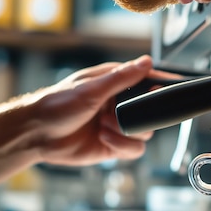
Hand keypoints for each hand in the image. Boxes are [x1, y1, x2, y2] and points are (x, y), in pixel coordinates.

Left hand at [31, 55, 173, 165]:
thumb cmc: (57, 105)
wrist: (36, 135)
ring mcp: (119, 125)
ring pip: (146, 131)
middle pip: (152, 110)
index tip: (174, 88)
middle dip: (142, 114)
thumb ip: (122, 77)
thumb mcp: (91, 89)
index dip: (162, 85)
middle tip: (128, 113)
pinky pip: (135, 149)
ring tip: (104, 125)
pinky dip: (123, 145)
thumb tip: (147, 61)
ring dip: (127, 130)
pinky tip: (104, 137)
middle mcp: (121, 104)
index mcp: (116, 84)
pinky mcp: (115, 145)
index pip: (148, 80)